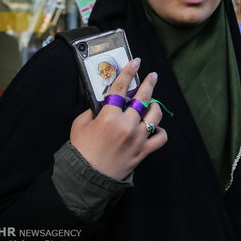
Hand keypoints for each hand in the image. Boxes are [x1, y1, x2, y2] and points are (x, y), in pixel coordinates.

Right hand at [70, 58, 167, 179]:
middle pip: (143, 98)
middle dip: (149, 83)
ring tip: (152, 103)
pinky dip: (159, 130)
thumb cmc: (81, 151)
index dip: (129, 72)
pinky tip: (154, 127)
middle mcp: (126, 125)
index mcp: (109, 116)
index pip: (121, 87)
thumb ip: (92, 111)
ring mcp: (138, 138)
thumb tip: (104, 103)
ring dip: (155, 106)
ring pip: (155, 115)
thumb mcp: (79, 125)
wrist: (86, 178)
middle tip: (152, 76)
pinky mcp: (144, 151)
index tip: (135, 63)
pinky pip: (161, 137)